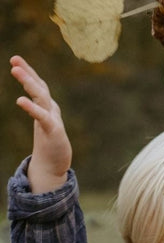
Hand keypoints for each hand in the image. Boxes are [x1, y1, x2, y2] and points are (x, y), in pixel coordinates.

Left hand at [10, 55, 71, 192]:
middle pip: (40, 88)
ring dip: (29, 83)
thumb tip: (29, 98)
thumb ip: (39, 110)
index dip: (29, 72)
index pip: (39, 86)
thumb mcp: (44, 124)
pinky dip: (32, 108)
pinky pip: (42, 117)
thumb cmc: (49, 146)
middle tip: (14, 60)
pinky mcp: (54, 132)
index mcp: (47, 108)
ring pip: (41, 97)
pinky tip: (20, 100)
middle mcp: (51, 111)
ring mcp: (53, 121)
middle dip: (28, 73)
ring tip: (15, 71)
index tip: (16, 59)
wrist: (53, 167)